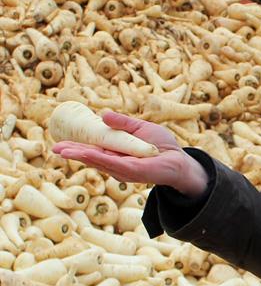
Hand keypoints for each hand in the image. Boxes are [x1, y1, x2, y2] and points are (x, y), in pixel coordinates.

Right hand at [52, 111, 209, 197]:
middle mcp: (116, 163)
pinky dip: (101, 159)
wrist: (180, 160)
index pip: (92, 149)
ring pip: (99, 162)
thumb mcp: (139, 129)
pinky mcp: (135, 172)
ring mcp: (124, 169)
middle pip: (91, 157)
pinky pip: (115, 164)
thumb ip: (122, 123)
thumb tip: (102, 114)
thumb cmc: (160, 146)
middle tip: (55, 148)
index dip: (76, 146)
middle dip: (73, 153)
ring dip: (82, 156)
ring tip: (64, 151)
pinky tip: (88, 154)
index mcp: (115, 153)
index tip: (59, 142)